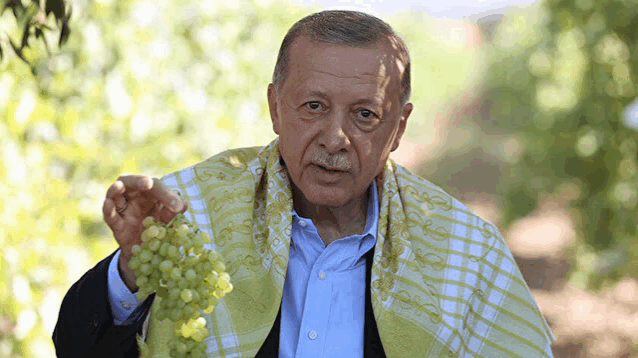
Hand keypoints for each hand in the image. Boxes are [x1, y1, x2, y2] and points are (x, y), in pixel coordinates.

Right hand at [102, 175, 187, 291]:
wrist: (149, 254)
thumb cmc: (160, 230)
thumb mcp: (170, 221)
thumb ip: (175, 213)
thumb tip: (183, 204)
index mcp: (150, 194)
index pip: (155, 186)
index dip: (165, 193)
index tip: (176, 206)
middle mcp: (134, 198)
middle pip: (130, 182)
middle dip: (137, 181)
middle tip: (147, 183)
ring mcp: (123, 211)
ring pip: (114, 195)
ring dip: (115, 190)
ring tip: (119, 186)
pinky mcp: (116, 226)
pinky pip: (110, 216)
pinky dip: (108, 209)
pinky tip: (109, 203)